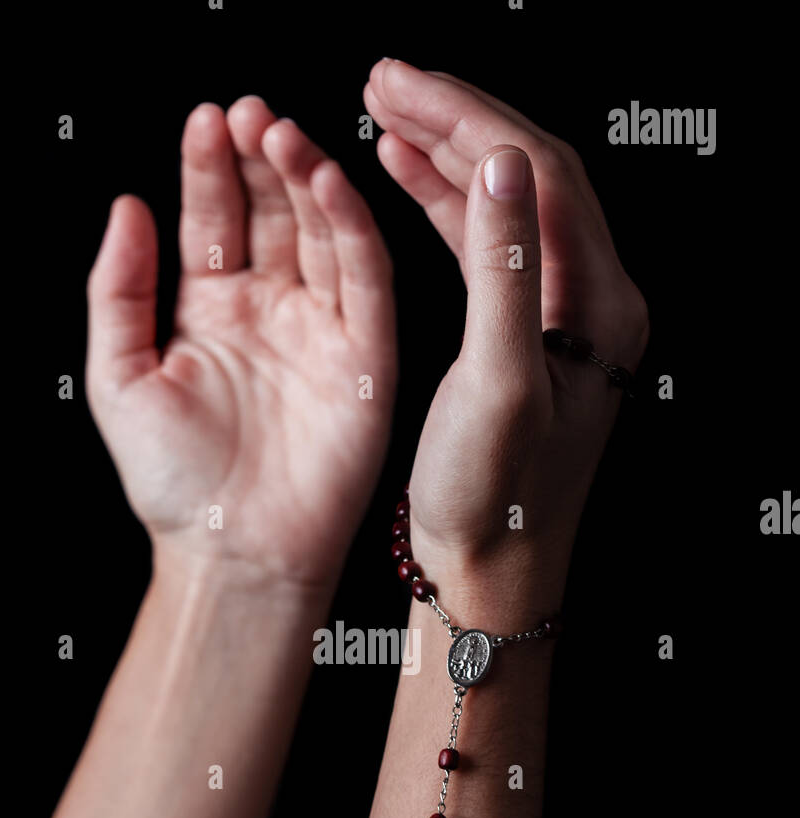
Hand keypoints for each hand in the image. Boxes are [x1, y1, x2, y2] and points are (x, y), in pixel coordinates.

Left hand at [86, 98, 395, 592]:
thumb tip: (127, 207)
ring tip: (281, 134)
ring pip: (321, 234)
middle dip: (261, 159)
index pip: (213, 220)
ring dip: (306, 179)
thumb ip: (118, 291)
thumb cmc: (175, 485)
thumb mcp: (119, 376)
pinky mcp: (367, 359)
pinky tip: (330, 184)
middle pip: (271, 214)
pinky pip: (366, 280)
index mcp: (211, 315)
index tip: (205, 120)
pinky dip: (352, 228)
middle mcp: (270, 314)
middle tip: (249, 113)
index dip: (209, 169)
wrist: (235, 555)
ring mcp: (321, 332)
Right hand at [364, 62, 648, 613]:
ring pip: (509, 204)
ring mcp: (562, 318)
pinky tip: (407, 175)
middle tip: (384, 81)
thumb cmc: (495, 501)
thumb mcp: (498, 385)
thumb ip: (505, 270)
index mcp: (599, 307)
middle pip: (530, 175)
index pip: (542, 176)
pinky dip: (447, 204)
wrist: (493, 571)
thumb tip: (502, 162)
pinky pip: (491, 246)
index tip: (400, 87)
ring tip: (384, 114)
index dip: (469, 119)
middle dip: (457, 118)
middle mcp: (593, 302)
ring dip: (449, 153)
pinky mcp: (527, 337)